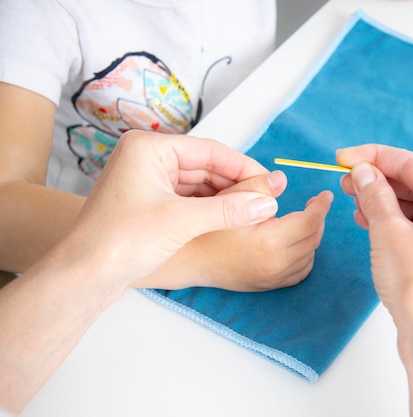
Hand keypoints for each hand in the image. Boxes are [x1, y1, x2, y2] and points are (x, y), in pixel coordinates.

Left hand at [64, 130, 280, 289]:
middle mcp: (147, 157)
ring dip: (225, 199)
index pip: (210, 151)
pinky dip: (209, 209)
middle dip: (237, 186)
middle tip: (267, 202)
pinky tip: (230, 220)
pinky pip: (187, 198)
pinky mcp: (147, 202)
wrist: (83, 277)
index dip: (245, 168)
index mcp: (149, 148)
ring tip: (254, 213)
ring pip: (198, 184)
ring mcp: (146, 180)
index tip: (271, 186)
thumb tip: (269, 204)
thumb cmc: (121, 242)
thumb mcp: (183, 222)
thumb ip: (230, 210)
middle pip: (206, 166)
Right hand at [138, 172, 332, 290]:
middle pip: (313, 238)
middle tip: (313, 204)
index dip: (321, 206)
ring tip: (302, 220)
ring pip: (309, 255)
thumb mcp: (231, 199)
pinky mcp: (268, 286)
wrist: (187, 260)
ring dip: (311, 237)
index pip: (309, 221)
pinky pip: (299, 271)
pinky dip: (304, 256)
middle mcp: (275, 263)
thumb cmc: (204, 227)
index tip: (326, 195)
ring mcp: (272, 278)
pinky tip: (294, 242)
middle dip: (317, 219)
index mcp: (269, 241)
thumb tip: (284, 179)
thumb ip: (260, 187)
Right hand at [337, 144, 412, 416]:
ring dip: (382, 200)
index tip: (342, 157)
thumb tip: (363, 171)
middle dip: (377, 179)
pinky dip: (392, 221)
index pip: (410, 163)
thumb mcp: (389, 232)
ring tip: (353, 202)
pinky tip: (368, 221)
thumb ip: (375, 194)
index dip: (373, 156)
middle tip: (343, 181)